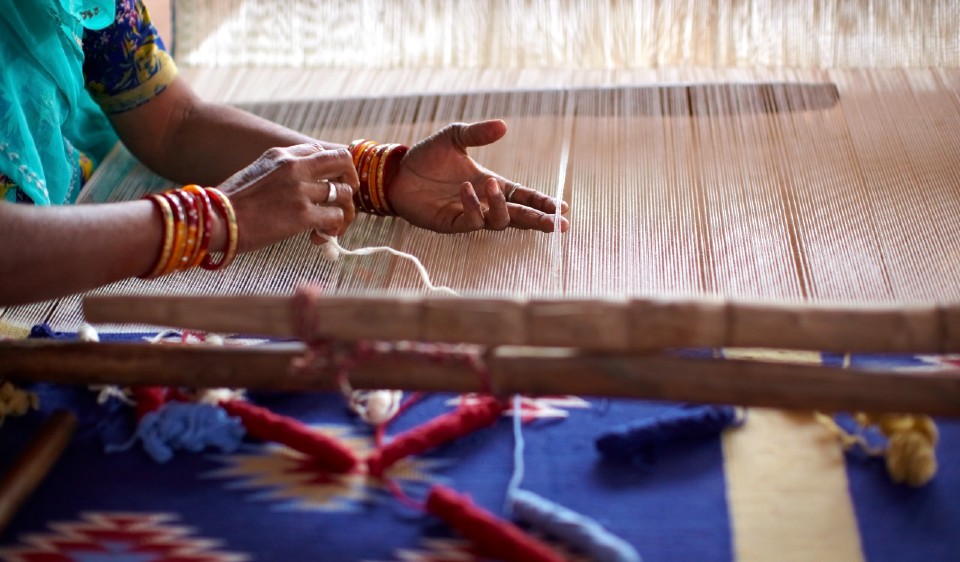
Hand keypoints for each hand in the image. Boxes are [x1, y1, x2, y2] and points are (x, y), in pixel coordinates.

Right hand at [216, 144, 358, 251]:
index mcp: (282, 155)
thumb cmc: (230, 204)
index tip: (330, 184)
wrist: (214, 221)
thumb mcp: (256, 174)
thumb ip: (281, 174)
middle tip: (343, 199)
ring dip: (342, 212)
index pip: (322, 151)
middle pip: (343, 161)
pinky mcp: (302, 215)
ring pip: (343, 194)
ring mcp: (300, 190)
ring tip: (328, 227)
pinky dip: (333, 230)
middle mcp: (295, 167)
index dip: (332, 169)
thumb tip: (304, 188)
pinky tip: (318, 238)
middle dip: (350, 180)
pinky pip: (336, 218)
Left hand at [387, 120, 569, 233]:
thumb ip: (478, 133)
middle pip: (518, 216)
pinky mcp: (451, 223)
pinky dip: (474, 207)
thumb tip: (503, 125)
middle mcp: (484, 202)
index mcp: (490, 184)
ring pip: (498, 222)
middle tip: (557, 225)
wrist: (397, 172)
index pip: (522, 196)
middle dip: (538, 220)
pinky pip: (471, 222)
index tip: (561, 208)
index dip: (541, 202)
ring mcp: (469, 215)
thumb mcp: (454, 137)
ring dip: (500, 206)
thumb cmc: (426, 157)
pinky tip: (466, 189)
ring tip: (492, 185)